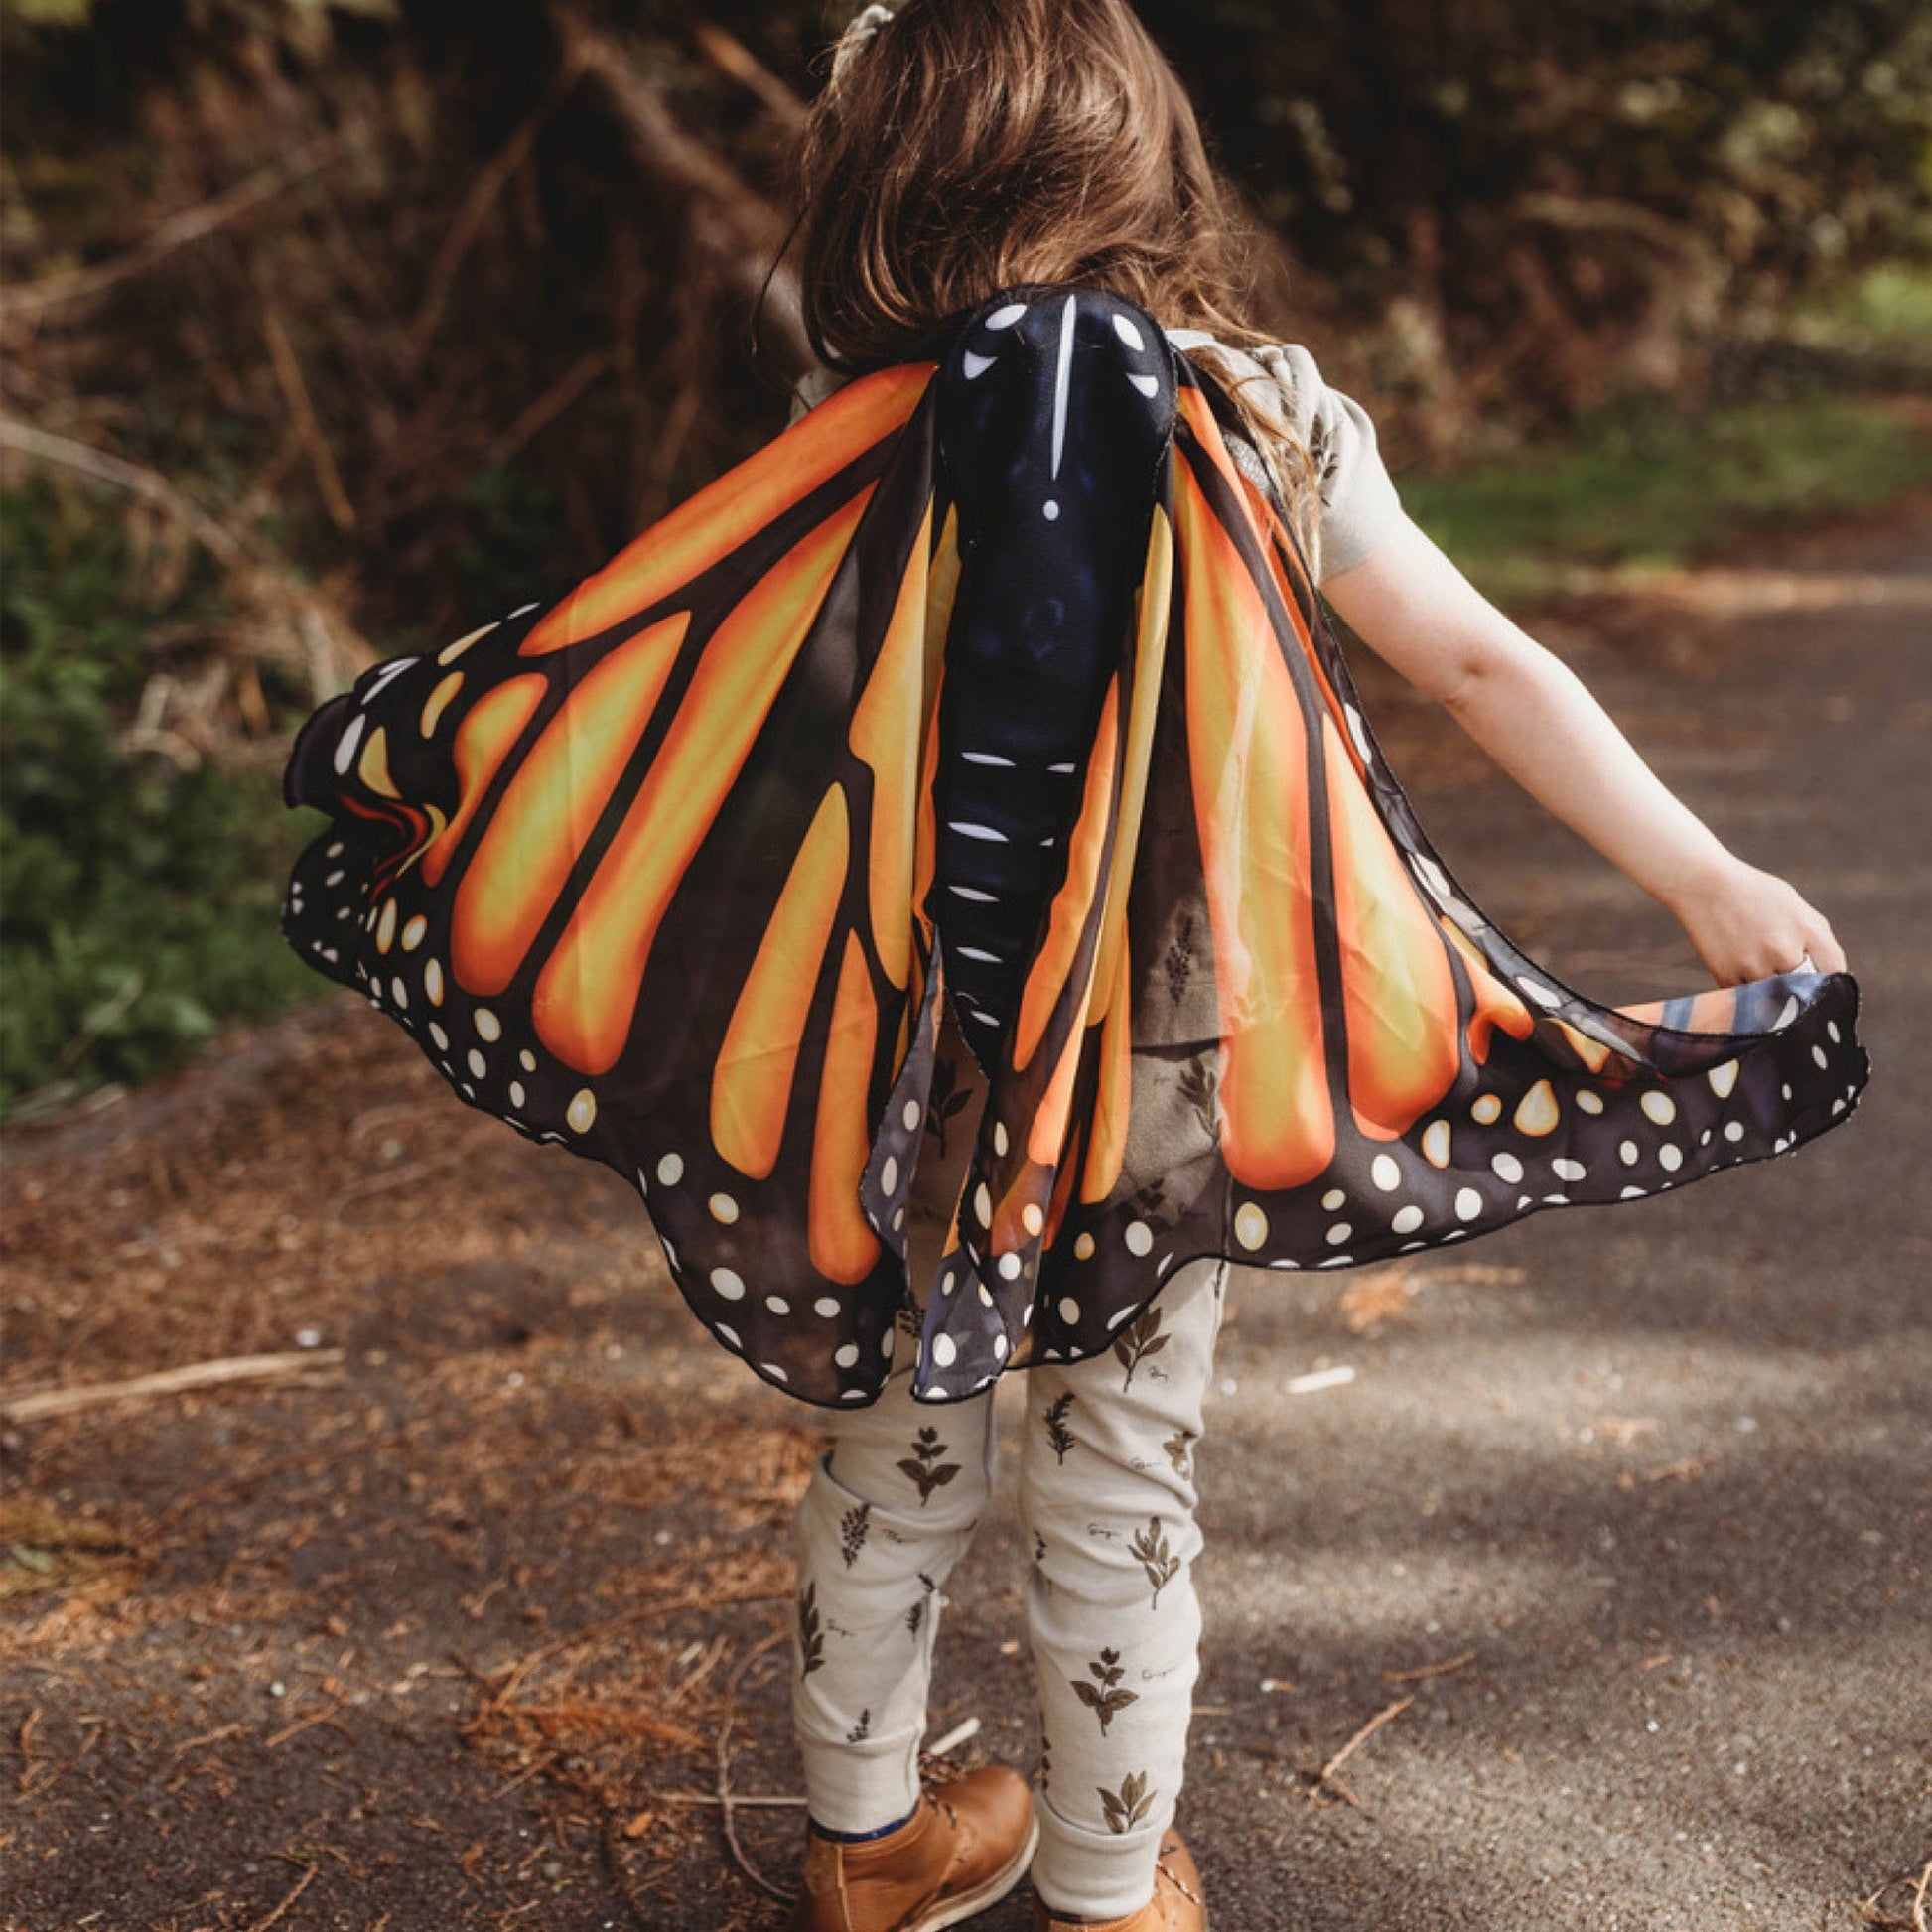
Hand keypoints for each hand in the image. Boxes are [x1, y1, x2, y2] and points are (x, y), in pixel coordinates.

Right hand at [1661, 855, 1847, 985]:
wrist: (1703, 885)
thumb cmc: (1753, 894)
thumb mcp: (1795, 906)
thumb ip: (1815, 938)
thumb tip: (1827, 976)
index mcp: (1808, 930)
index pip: (1834, 970)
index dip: (1831, 979)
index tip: (1822, 983)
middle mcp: (1784, 951)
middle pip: (1804, 989)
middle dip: (1798, 986)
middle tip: (1785, 978)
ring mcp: (1755, 966)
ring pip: (1775, 996)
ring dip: (1770, 990)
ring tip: (1755, 964)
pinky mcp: (1727, 977)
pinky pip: (1746, 996)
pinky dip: (1745, 988)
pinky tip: (1737, 964)